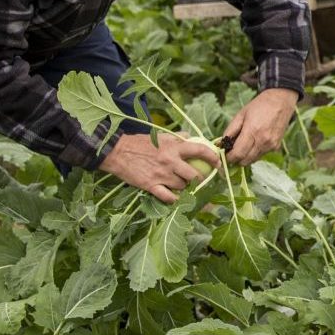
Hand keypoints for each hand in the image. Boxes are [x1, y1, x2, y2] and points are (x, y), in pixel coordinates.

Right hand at [99, 131, 222, 202]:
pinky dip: (174, 199)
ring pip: (183, 186)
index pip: (200, 151)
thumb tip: (190, 136)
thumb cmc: (138, 142)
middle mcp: (170, 161)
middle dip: (199, 179)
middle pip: (195, 175)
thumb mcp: (159, 135)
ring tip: (181, 185)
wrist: (116, 152)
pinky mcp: (151, 185)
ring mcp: (161, 174)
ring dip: (185, 187)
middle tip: (198, 179)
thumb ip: (176, 137)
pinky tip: (173, 196)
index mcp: (174, 146)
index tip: (218, 164)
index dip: (213, 158)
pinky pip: (169, 197)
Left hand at [220, 88, 299, 165]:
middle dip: (236, 159)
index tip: (224, 155)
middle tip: (231, 152)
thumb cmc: (259, 106)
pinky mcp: (276, 146)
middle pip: (245, 161)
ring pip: (253, 160)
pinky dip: (255, 152)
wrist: (280, 101)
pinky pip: (261, 155)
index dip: (229, 158)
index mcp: (252, 131)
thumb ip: (230, 130)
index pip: (238, 154)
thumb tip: (221, 144)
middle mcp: (263, 141)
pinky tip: (255, 142)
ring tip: (243, 145)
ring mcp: (271, 145)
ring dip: (245, 157)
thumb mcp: (241, 115)